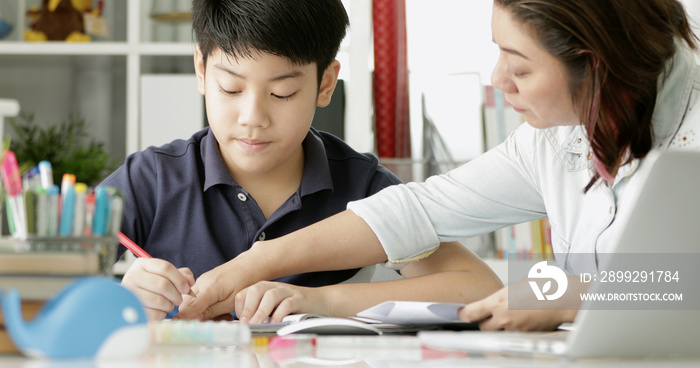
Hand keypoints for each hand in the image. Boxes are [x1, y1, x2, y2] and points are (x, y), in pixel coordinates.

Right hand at [120, 257, 194, 319]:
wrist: (132, 300)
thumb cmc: (152, 287)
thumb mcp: (164, 276)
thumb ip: (181, 275)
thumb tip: (190, 281)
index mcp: (142, 264)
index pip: (165, 267)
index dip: (180, 279)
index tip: (187, 288)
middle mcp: (132, 276)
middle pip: (163, 284)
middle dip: (176, 295)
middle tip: (178, 300)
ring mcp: (129, 293)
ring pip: (158, 300)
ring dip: (169, 305)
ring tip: (169, 305)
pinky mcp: (130, 309)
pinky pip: (153, 313)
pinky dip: (161, 314)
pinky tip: (160, 311)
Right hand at [176, 249, 268, 319]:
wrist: (252, 264)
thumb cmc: (246, 281)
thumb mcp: (232, 302)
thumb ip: (212, 311)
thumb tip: (195, 320)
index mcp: (209, 287)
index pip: (189, 307)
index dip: (183, 319)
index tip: (178, 329)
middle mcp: (202, 282)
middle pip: (188, 305)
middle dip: (197, 318)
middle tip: (216, 322)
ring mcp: (203, 280)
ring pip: (193, 302)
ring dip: (204, 313)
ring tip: (225, 316)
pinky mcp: (206, 281)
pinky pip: (200, 297)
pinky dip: (207, 306)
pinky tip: (222, 309)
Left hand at [235, 281, 327, 323]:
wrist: (320, 302)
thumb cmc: (293, 309)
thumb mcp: (272, 310)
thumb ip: (259, 316)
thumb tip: (243, 329)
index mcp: (263, 289)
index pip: (244, 293)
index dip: (239, 308)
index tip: (241, 323)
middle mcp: (274, 287)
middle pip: (255, 290)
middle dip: (248, 308)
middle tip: (245, 324)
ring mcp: (288, 291)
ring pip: (270, 295)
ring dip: (261, 311)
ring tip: (257, 325)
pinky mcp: (300, 298)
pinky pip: (288, 304)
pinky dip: (279, 314)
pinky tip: (275, 324)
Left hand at [459, 278, 578, 330]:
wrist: (565, 298)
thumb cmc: (544, 286)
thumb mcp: (516, 285)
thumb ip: (501, 296)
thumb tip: (493, 302)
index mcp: (498, 301)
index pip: (470, 313)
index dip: (463, 315)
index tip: (461, 314)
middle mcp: (504, 318)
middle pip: (482, 327)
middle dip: (484, 322)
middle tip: (490, 315)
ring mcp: (515, 329)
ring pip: (498, 333)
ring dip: (500, 327)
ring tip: (512, 315)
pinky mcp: (526, 337)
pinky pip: (513, 336)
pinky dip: (514, 331)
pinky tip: (522, 321)